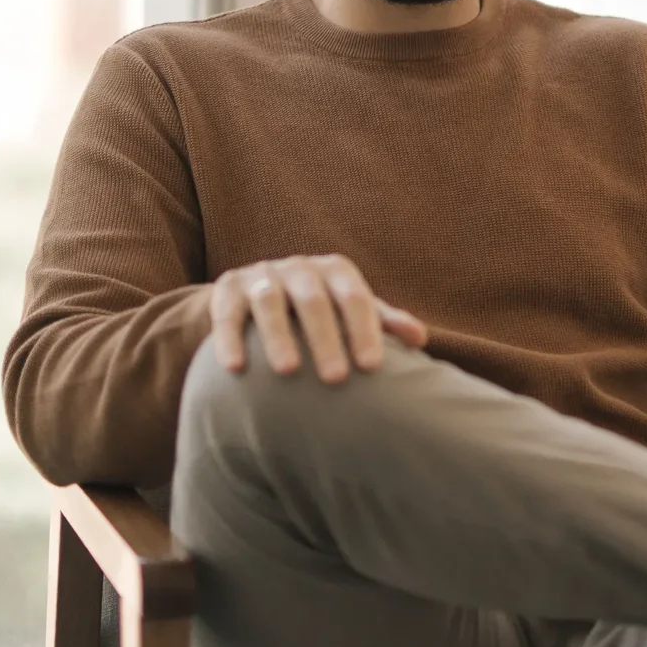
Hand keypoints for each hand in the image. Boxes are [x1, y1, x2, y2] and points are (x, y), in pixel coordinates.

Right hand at [208, 255, 428, 383]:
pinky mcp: (229, 288)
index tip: (371, 368)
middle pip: (313, 300)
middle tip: (336, 378)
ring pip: (269, 302)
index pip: (354, 297)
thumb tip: (419, 338)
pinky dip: (229, 338)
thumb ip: (382, 322)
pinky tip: (235, 368)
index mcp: (335, 271)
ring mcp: (262, 275)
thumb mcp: (349, 310)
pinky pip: (227, 313)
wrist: (257, 296)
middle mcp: (299, 268)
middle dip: (325, 338)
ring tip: (287, 372)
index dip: (364, 330)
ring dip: (278, 337)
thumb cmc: (318, 311)